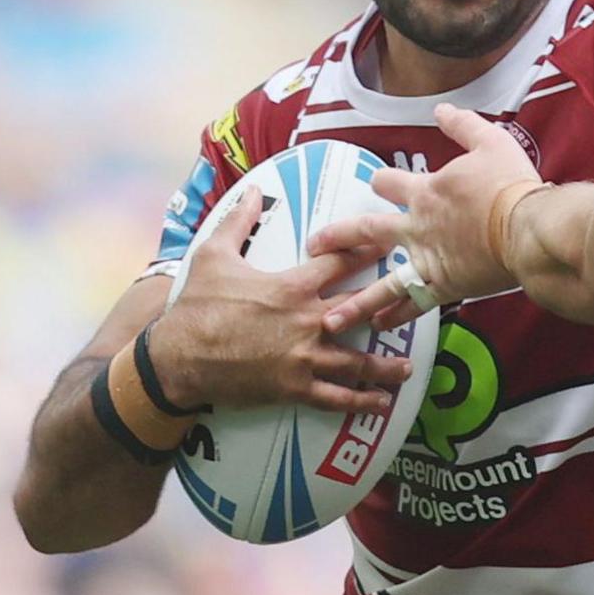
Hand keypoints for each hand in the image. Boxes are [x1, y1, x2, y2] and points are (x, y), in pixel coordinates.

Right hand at [147, 188, 412, 414]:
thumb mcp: (212, 255)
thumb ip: (238, 221)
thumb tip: (253, 190)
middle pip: (362, 309)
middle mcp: (307, 320)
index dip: (368, 249)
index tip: (392, 242)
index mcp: (292, 285)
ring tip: (407, 368)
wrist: (176, 360)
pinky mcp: (293, 388)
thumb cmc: (194, 306)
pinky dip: (361, 401)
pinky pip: (335, 396)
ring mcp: (303, 357)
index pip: (342, 261)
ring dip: (385, 365)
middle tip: (418, 303)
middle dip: (391, 306)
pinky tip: (381, 404)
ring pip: (356, 360)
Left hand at [312, 104, 535, 332]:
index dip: (380, 182)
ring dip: (353, 302)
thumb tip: (441, 109)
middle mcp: (418, 227)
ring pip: (380, 284)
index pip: (388, 183)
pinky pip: (413, 304)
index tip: (377, 184)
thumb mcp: (490, 142)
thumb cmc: (510, 185)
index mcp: (426, 191)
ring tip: (328, 319)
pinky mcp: (444, 285)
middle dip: (337, 238)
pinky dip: (395, 316)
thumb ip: (462, 125)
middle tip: (314, 246)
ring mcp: (427, 259)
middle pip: (366, 232)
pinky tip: (378, 326)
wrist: (527, 228)